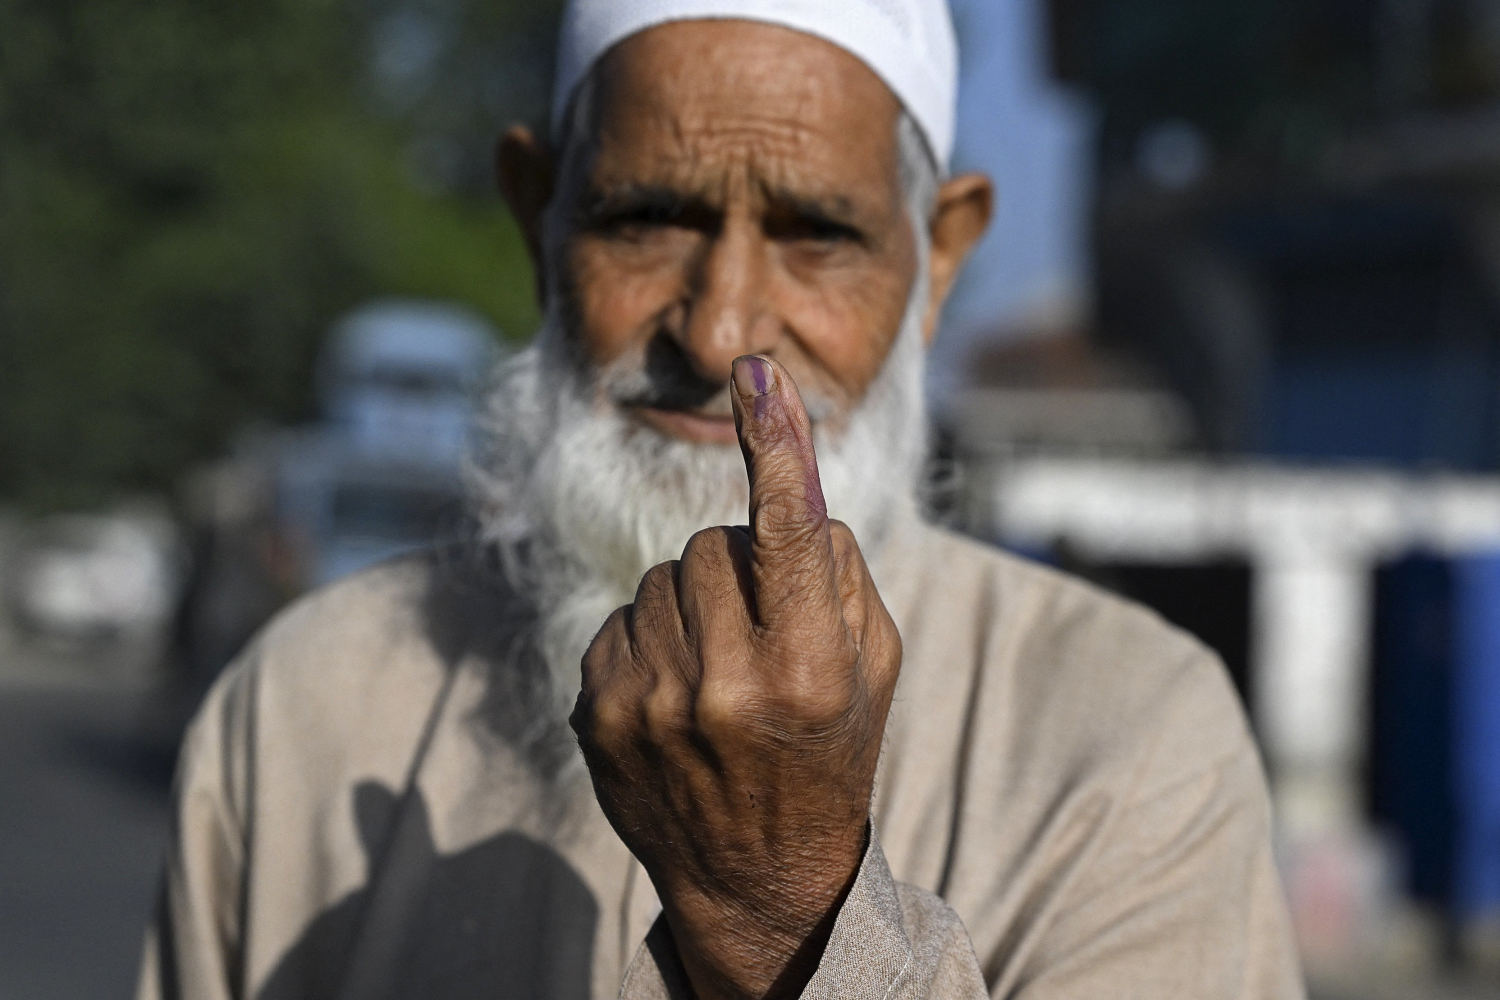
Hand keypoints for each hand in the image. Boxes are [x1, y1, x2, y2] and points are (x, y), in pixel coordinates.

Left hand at [570, 355, 902, 999]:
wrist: (756, 878)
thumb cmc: (828, 754)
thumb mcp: (873, 671)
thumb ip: (840, 575)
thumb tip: (786, 489)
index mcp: (809, 671)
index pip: (791, 533)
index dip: (776, 444)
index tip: (756, 370)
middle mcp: (726, 686)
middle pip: (713, 544)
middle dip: (739, 567)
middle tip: (761, 632)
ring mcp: (650, 704)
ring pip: (659, 576)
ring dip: (691, 602)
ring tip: (716, 668)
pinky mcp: (597, 714)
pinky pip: (618, 617)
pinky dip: (649, 637)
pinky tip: (673, 691)